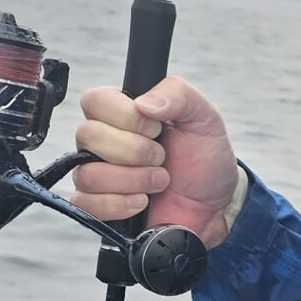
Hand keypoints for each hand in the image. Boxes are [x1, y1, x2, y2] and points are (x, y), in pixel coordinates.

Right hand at [72, 76, 240, 249]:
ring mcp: (95, 172)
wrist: (212, 205)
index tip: (157, 128)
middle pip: (87, 136)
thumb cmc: (203, 159)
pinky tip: (143, 201)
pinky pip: (87, 203)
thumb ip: (178, 95)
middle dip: (135, 151)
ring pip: (88, 174)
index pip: (94, 100)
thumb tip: (144, 102)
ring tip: (160, 181)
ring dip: (134, 180)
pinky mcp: (96, 205)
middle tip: (161, 158)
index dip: (127, 117)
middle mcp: (101, 140)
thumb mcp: (203, 118)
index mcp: (120, 111)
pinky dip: (121, 204)